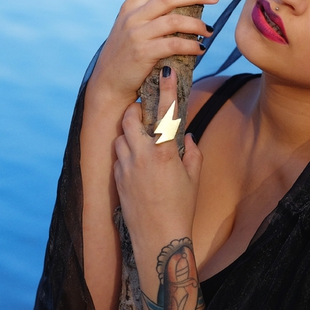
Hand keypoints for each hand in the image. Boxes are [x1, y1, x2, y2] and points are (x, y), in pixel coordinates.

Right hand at [88, 0, 218, 107]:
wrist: (108, 84)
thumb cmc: (126, 58)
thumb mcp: (133, 30)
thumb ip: (150, 16)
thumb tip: (179, 5)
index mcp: (130, 6)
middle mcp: (133, 16)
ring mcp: (137, 34)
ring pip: (174, 20)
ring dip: (197, 24)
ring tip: (210, 31)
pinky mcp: (144, 53)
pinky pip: (174, 44)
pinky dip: (191, 45)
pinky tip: (201, 49)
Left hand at [114, 67, 202, 246]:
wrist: (159, 239)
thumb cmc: (182, 208)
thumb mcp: (193, 178)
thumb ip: (192, 152)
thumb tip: (188, 137)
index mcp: (164, 152)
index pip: (165, 112)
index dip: (166, 89)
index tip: (165, 70)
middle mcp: (141, 155)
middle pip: (130, 118)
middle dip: (135, 110)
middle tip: (143, 110)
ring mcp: (125, 167)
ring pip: (120, 137)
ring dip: (129, 132)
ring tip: (141, 139)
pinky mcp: (116, 179)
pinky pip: (118, 156)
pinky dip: (126, 153)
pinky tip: (137, 163)